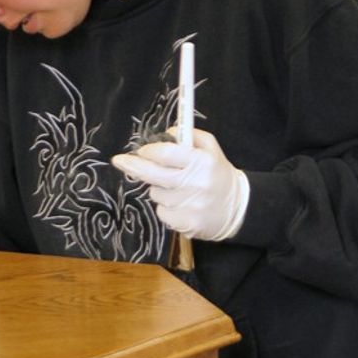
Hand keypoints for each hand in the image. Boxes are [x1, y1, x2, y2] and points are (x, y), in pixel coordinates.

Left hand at [112, 128, 249, 240]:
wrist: (239, 209)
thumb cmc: (219, 173)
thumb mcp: (211, 147)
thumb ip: (189, 135)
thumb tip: (166, 133)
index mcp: (201, 162)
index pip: (165, 153)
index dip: (149, 150)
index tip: (141, 150)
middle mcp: (195, 183)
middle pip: (152, 174)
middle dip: (132, 165)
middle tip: (119, 160)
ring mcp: (190, 206)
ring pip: (155, 193)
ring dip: (159, 188)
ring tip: (178, 187)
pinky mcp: (186, 224)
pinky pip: (161, 211)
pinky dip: (166, 207)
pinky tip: (181, 203)